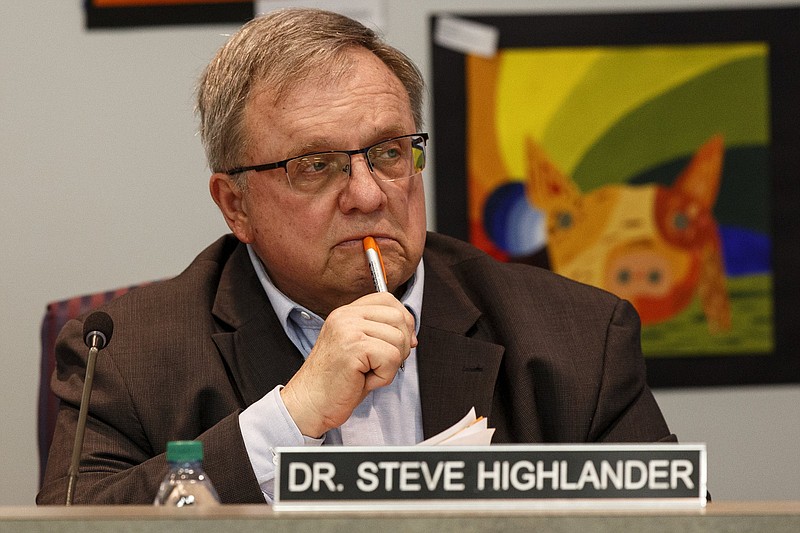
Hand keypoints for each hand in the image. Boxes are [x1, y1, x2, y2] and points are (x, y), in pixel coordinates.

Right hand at [280, 292, 416, 437]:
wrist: (309, 404)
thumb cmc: (334, 384)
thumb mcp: (359, 351)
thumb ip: (380, 335)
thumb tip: (411, 336)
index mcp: (346, 313)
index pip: (387, 300)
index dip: (402, 322)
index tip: (398, 345)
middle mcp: (346, 316)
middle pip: (399, 318)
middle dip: (401, 347)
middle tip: (380, 366)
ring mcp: (348, 329)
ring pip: (399, 339)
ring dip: (390, 365)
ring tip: (367, 374)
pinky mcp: (353, 347)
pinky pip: (391, 357)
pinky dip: (384, 376)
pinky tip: (364, 380)